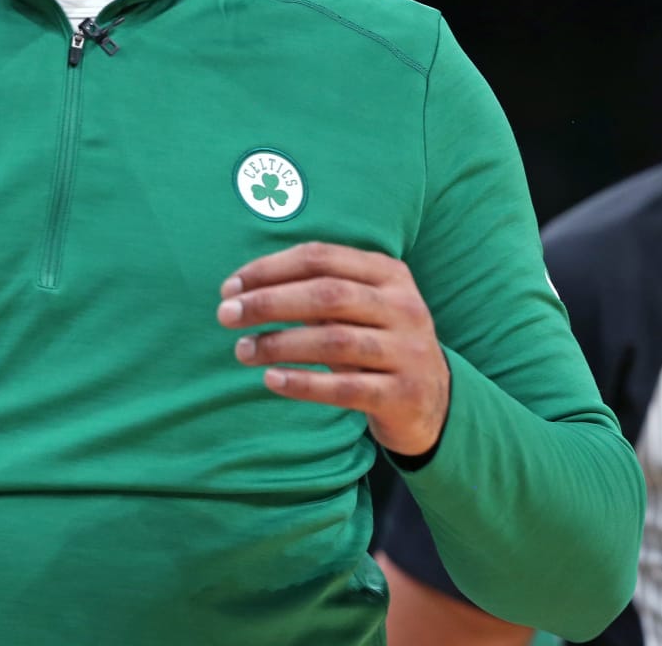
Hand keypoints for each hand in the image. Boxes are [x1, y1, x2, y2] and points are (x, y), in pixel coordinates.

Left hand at [217, 241, 450, 456]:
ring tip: (242, 350)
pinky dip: (304, 383)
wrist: (435, 402)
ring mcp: (407, 351)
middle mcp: (403, 307)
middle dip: (270, 302)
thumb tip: (244, 291)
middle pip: (327, 295)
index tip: (230, 287)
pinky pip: (345, 388)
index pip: (321, 258)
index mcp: (390, 274)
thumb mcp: (362, 308)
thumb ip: (316, 291)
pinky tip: (271, 380)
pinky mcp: (402, 394)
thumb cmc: (379, 344)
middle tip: (226, 315)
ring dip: (280, 344)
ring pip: (335, 341)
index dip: (271, 268)